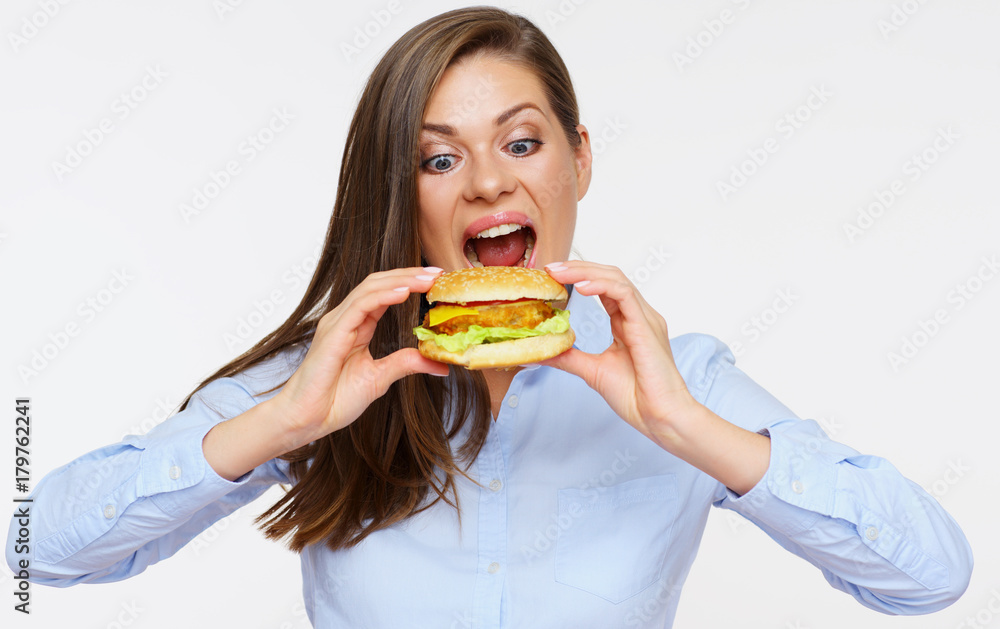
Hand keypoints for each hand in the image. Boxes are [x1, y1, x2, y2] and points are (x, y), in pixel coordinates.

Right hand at [273, 266, 448, 448]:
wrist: (306, 418)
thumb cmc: (333, 399)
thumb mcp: (380, 377)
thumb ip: (406, 364)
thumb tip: (439, 364)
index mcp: (356, 326)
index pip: (384, 293)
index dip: (409, 283)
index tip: (436, 281)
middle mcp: (345, 319)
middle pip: (379, 283)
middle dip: (409, 275)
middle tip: (438, 273)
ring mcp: (337, 323)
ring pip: (371, 288)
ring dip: (402, 280)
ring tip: (427, 278)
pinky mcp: (333, 333)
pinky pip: (360, 306)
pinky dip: (384, 295)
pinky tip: (404, 292)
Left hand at [540, 260, 695, 446]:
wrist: (659, 417)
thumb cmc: (636, 397)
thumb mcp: (593, 371)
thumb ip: (570, 357)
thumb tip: (543, 350)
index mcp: (628, 324)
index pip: (604, 288)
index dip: (579, 277)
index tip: (552, 276)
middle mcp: (639, 316)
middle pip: (609, 276)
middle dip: (579, 268)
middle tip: (550, 268)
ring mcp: (645, 318)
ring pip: (616, 279)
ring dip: (586, 272)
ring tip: (559, 272)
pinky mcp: (647, 326)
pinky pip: (625, 294)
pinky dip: (602, 286)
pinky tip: (581, 287)